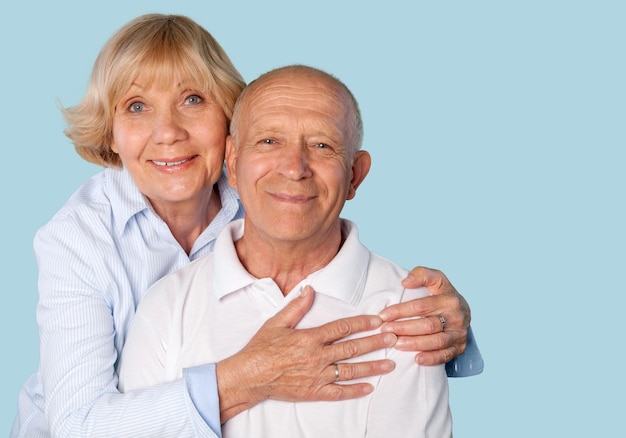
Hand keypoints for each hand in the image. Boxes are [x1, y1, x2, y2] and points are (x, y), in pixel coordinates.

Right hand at [217, 286, 396, 422]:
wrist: (249, 376)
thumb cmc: (261, 348)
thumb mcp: (276, 322)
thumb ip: (296, 307)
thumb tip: (309, 289)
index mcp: (310, 338)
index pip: (342, 328)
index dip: (362, 323)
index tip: (377, 320)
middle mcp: (317, 357)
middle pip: (352, 348)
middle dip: (375, 343)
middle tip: (393, 338)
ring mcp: (317, 376)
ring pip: (351, 370)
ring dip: (372, 366)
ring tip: (390, 364)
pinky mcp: (313, 392)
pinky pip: (339, 392)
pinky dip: (355, 390)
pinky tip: (369, 387)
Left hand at [379, 266, 469, 365]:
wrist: (463, 311)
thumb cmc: (442, 294)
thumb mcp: (436, 279)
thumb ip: (422, 274)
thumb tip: (406, 282)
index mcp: (449, 299)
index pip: (421, 306)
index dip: (401, 311)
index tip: (383, 315)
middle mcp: (457, 317)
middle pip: (428, 325)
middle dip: (404, 328)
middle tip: (385, 331)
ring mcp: (459, 333)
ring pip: (436, 341)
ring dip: (415, 344)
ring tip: (396, 344)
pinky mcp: (460, 347)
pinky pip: (446, 355)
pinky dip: (431, 358)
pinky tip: (416, 360)